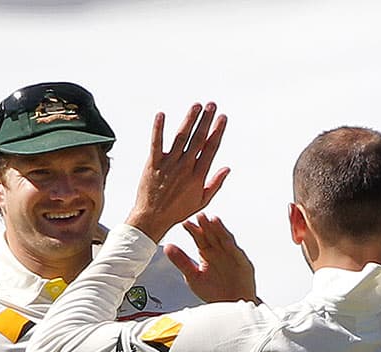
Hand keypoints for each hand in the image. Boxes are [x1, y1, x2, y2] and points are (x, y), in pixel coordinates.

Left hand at [127, 102, 229, 241]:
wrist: (153, 217)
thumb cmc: (177, 211)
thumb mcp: (202, 201)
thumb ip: (215, 183)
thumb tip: (227, 168)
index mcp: (198, 176)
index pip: (210, 148)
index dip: (217, 131)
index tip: (223, 118)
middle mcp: (185, 167)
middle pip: (198, 139)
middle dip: (206, 120)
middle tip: (212, 105)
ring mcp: (169, 164)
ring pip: (181, 137)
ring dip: (189, 120)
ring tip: (196, 106)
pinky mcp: (153, 163)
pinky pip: (156, 142)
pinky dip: (158, 128)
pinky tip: (161, 114)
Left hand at [165, 213, 258, 302]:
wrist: (230, 306)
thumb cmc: (214, 293)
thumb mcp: (192, 276)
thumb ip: (181, 261)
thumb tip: (168, 247)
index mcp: (207, 254)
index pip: (199, 238)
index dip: (193, 230)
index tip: (185, 223)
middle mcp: (219, 252)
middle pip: (211, 235)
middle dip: (205, 226)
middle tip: (198, 216)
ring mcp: (231, 256)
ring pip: (224, 239)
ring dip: (218, 230)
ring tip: (211, 220)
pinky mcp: (242, 262)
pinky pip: (235, 251)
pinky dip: (230, 244)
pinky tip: (225, 238)